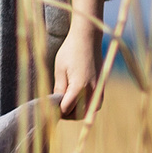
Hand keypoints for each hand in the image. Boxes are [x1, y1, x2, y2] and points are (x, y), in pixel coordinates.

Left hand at [53, 0, 106, 118]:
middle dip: (68, 114)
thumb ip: (59, 89)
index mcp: (79, 86)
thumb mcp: (60, 69)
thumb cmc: (70, 50)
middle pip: (80, 114)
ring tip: (66, 105)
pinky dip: (87, 106)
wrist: (87, 38)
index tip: (49, 108)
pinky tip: (77, 100)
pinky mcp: (102, 85)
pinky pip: (96, 103)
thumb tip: (56, 103)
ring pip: (91, 111)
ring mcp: (99, 88)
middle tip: (57, 108)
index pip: (67, 109)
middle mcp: (92, 90)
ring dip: (79, 112)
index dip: (57, 111)